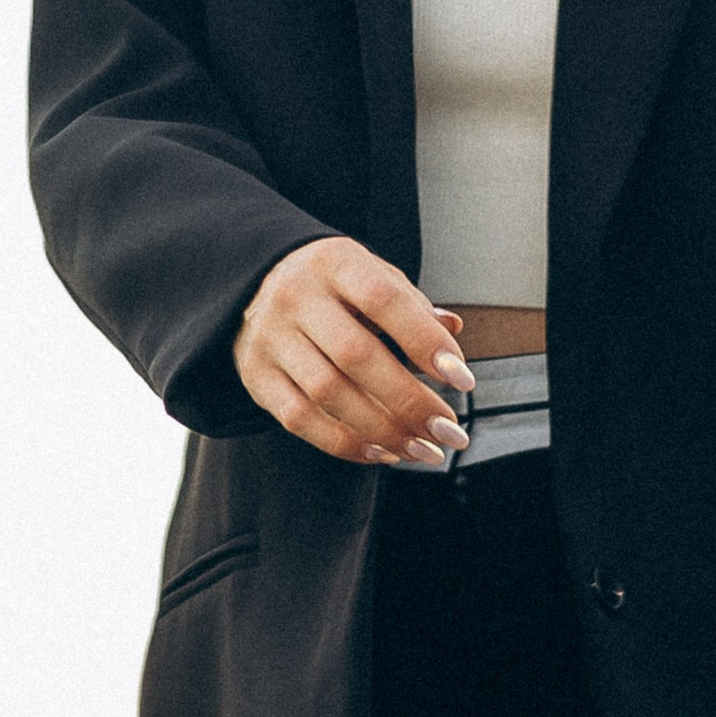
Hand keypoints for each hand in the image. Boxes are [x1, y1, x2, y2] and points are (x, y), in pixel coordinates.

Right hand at [233, 238, 473, 467]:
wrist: (254, 284)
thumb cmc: (333, 288)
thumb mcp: (370, 277)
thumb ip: (412, 306)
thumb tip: (453, 328)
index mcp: (333, 263)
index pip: (383, 299)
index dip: (425, 342)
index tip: (461, 379)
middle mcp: (296, 296)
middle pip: (356, 355)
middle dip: (410, 401)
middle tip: (450, 432)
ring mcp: (271, 337)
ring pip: (328, 394)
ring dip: (385, 431)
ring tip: (425, 449)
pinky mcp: (256, 376)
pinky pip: (302, 420)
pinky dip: (348, 445)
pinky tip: (385, 454)